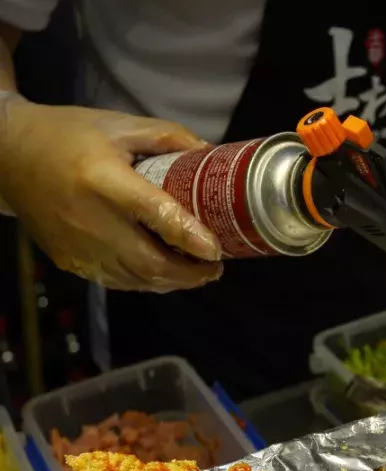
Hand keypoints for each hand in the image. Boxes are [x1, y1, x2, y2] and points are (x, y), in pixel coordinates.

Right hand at [0, 98, 221, 290]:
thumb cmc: (68, 136)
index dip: (190, 237)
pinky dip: (146, 281)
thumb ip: (169, 137)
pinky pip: (117, 281)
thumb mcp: (119, 125)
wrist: (6, 157)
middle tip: (215, 267)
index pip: (155, 215)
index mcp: (102, 179)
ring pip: (136, 280)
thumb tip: (211, 156)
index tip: (217, 249)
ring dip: (172, 281)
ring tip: (197, 271)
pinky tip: (163, 271)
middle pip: (149, 262)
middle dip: (190, 273)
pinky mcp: (69, 261)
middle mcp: (88, 218)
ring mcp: (76, 246)